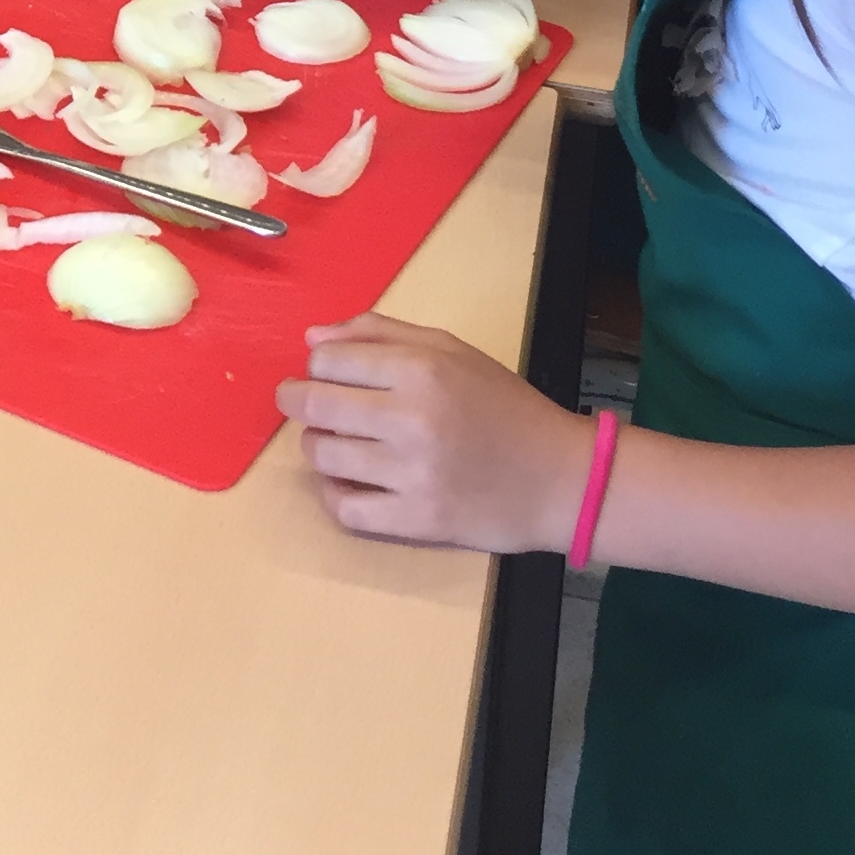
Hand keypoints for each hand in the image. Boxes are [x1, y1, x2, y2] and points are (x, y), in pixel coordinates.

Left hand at [278, 312, 589, 551]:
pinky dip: (335, 495)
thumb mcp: (450, 349)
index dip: (314, 366)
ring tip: (334, 442)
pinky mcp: (417, 521)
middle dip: (296, 402)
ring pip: (322, 457)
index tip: (321, 374)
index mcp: (421, 369)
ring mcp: (413, 474)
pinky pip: (345, 509)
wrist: (559, 477)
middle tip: (303, 405)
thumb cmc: (503, 405)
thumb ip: (380, 334)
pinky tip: (349, 483)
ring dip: (317, 447)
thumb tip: (312, 340)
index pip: (326, 361)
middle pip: (315, 406)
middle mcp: (412, 418)